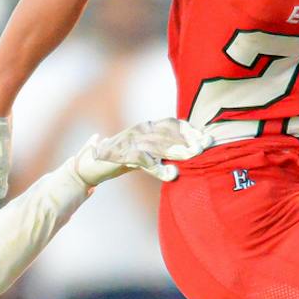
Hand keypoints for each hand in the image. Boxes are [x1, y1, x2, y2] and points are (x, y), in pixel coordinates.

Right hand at [70, 118, 211, 185]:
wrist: (91, 164)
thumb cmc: (120, 159)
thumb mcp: (146, 153)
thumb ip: (163, 152)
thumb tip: (189, 152)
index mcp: (147, 128)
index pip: (173, 124)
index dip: (191, 130)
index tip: (208, 137)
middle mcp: (140, 131)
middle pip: (170, 133)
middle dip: (190, 139)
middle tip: (206, 146)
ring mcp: (131, 142)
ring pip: (159, 144)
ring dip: (178, 151)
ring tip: (194, 156)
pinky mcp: (122, 155)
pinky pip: (144, 160)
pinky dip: (158, 167)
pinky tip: (171, 174)